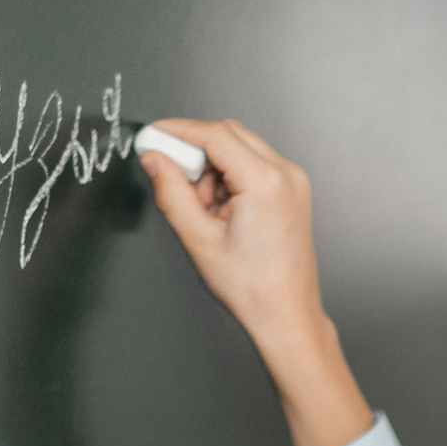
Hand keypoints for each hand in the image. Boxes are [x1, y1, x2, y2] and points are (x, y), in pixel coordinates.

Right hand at [140, 117, 373, 445]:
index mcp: (266, 182)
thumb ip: (171, 192)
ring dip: (212, 168)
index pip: (214, 134)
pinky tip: (222, 212)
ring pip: (240, 149)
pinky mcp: (292, 191)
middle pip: (228, 134)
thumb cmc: (253, 288)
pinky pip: (253, 166)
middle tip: (175, 182)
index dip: (177, 131)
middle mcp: (286, 175)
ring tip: (206, 212)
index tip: (153, 137)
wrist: (286, 314)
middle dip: (195, 152)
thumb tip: (154, 159)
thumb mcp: (198, 238)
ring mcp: (293, 182)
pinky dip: (230, 178)